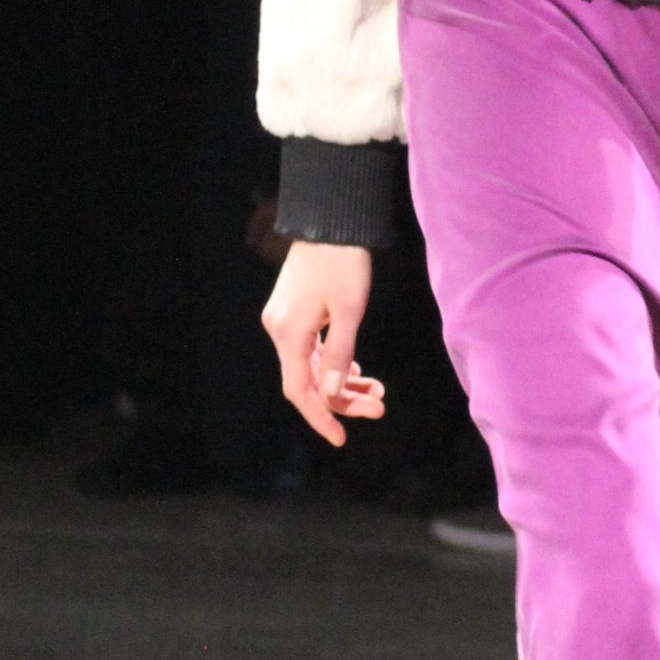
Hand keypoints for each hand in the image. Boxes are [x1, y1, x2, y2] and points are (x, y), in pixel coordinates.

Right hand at [261, 238, 385, 444]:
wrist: (330, 221)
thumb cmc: (343, 263)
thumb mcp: (349, 312)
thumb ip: (339, 355)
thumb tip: (332, 395)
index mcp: (289, 333)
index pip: (301, 391)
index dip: (322, 417)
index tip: (341, 439)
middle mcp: (279, 330)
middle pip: (308, 381)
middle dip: (343, 399)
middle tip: (379, 407)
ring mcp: (284, 321)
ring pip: (312, 366)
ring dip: (342, 382)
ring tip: (377, 391)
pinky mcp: (293, 312)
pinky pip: (311, 349)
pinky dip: (334, 362)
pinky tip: (358, 369)